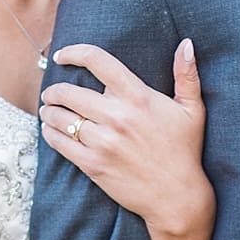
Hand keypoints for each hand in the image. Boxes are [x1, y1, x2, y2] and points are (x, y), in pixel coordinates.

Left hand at [40, 38, 212, 237]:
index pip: (99, 62)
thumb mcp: (192, 110)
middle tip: (51, 93)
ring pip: (61, 118)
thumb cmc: (184, 150)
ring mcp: (104, 142)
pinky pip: (60, 143)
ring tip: (48, 110)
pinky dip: (50, 134)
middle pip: (69, 92)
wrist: (177, 196)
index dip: (74, 53)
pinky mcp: (93, 164)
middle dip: (54, 90)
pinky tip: (49, 130)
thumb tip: (186, 43)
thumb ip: (187, 75)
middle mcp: (118, 116)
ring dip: (49, 112)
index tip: (62, 56)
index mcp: (138, 98)